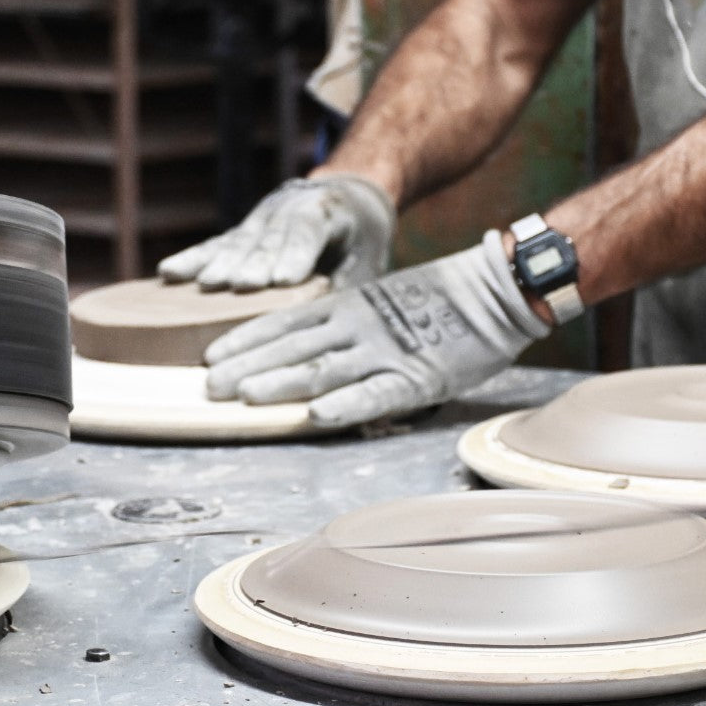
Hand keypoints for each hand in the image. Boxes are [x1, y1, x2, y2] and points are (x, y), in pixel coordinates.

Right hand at [156, 175, 394, 290]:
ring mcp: (260, 218)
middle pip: (268, 238)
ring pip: (238, 241)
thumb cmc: (360, 242)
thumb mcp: (366, 263)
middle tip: (236, 285)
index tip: (283, 278)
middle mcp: (288, 209)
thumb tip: (326, 323)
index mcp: (328, 211)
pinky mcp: (241, 232)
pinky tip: (170, 271)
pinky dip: (193, 259)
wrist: (347, 199)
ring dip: (220, 263)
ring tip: (205, 283)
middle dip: (251, 262)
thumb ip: (344, 289)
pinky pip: (215, 245)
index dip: (296, 254)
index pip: (309, 231)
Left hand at [204, 231, 550, 428]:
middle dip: (248, 366)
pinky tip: (315, 415)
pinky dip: (345, 404)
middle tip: (209, 386)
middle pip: (293, 347)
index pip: (285, 322)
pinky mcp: (416, 375)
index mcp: (348, 305)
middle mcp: (357, 326)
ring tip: (245, 396)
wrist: (496, 290)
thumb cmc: (438, 299)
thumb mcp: (380, 298)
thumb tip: (301, 343)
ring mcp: (385, 351)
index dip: (247, 340)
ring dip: (282, 382)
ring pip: (323, 369)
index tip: (212, 355)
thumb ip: (343, 319)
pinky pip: (375, 393)